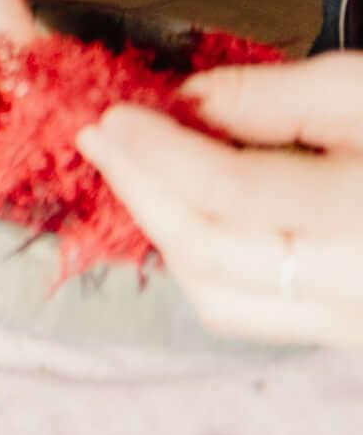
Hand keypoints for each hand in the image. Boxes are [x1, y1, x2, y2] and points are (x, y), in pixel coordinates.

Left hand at [80, 55, 362, 349]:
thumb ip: (273, 97)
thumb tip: (181, 101)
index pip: (235, 197)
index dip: (158, 154)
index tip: (109, 110)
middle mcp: (359, 291)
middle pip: (214, 255)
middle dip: (142, 190)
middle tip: (97, 132)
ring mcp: (355, 326)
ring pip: (223, 298)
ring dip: (164, 230)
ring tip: (133, 165)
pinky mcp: (350, 337)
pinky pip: (253, 312)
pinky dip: (202, 261)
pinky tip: (185, 206)